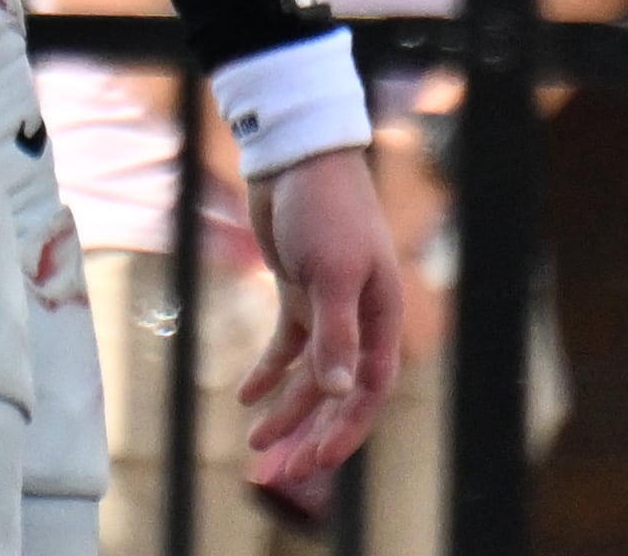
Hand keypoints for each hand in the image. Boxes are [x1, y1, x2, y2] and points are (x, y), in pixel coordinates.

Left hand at [239, 148, 405, 491]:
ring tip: (255, 447)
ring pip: (309, 375)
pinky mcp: (297, 292)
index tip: (314, 464)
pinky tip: (245, 397)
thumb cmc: (324, 208)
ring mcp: (327, 307)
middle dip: (309, 433)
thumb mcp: (330, 271)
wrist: (297, 156)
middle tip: (275, 471)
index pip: (367, 391)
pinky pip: (286, 345)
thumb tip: (338, 393)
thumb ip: (335, 332)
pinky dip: (268, 371)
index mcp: (382, 319)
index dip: (344, 430)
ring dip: (285, 411)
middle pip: (336, 393)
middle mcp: (359, 319)